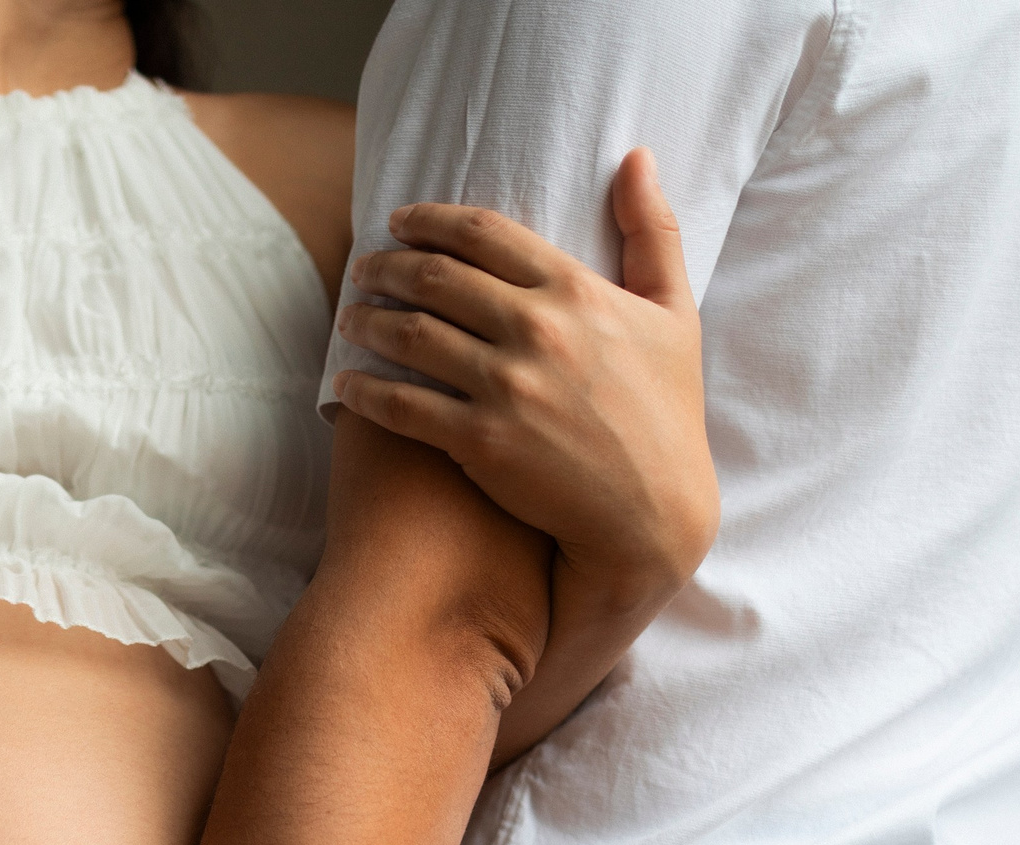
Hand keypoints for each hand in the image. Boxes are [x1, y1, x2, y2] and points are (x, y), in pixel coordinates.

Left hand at [332, 148, 719, 599]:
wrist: (654, 512)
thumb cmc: (667, 412)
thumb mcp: (675, 313)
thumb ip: (653, 231)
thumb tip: (636, 156)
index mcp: (576, 290)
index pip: (483, 235)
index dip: (429, 221)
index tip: (398, 222)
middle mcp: (537, 330)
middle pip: (435, 278)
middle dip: (386, 267)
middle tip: (362, 268)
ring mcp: (506, 386)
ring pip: (411, 336)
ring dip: (367, 320)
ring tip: (349, 316)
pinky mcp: (481, 442)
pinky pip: (402, 406)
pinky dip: (364, 391)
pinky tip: (344, 384)